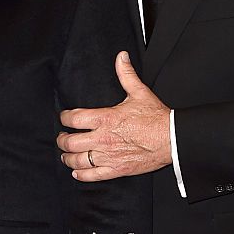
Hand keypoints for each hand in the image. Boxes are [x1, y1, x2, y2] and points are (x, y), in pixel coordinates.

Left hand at [57, 51, 171, 181]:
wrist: (171, 139)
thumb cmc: (156, 118)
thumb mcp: (139, 92)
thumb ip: (126, 74)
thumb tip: (121, 57)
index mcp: (106, 119)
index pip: (74, 119)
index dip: (65, 118)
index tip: (65, 118)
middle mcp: (103, 139)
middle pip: (70, 142)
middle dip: (62, 140)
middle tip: (62, 137)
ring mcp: (109, 156)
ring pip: (78, 161)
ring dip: (68, 158)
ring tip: (66, 154)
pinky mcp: (117, 170)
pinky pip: (92, 176)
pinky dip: (81, 175)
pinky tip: (77, 172)